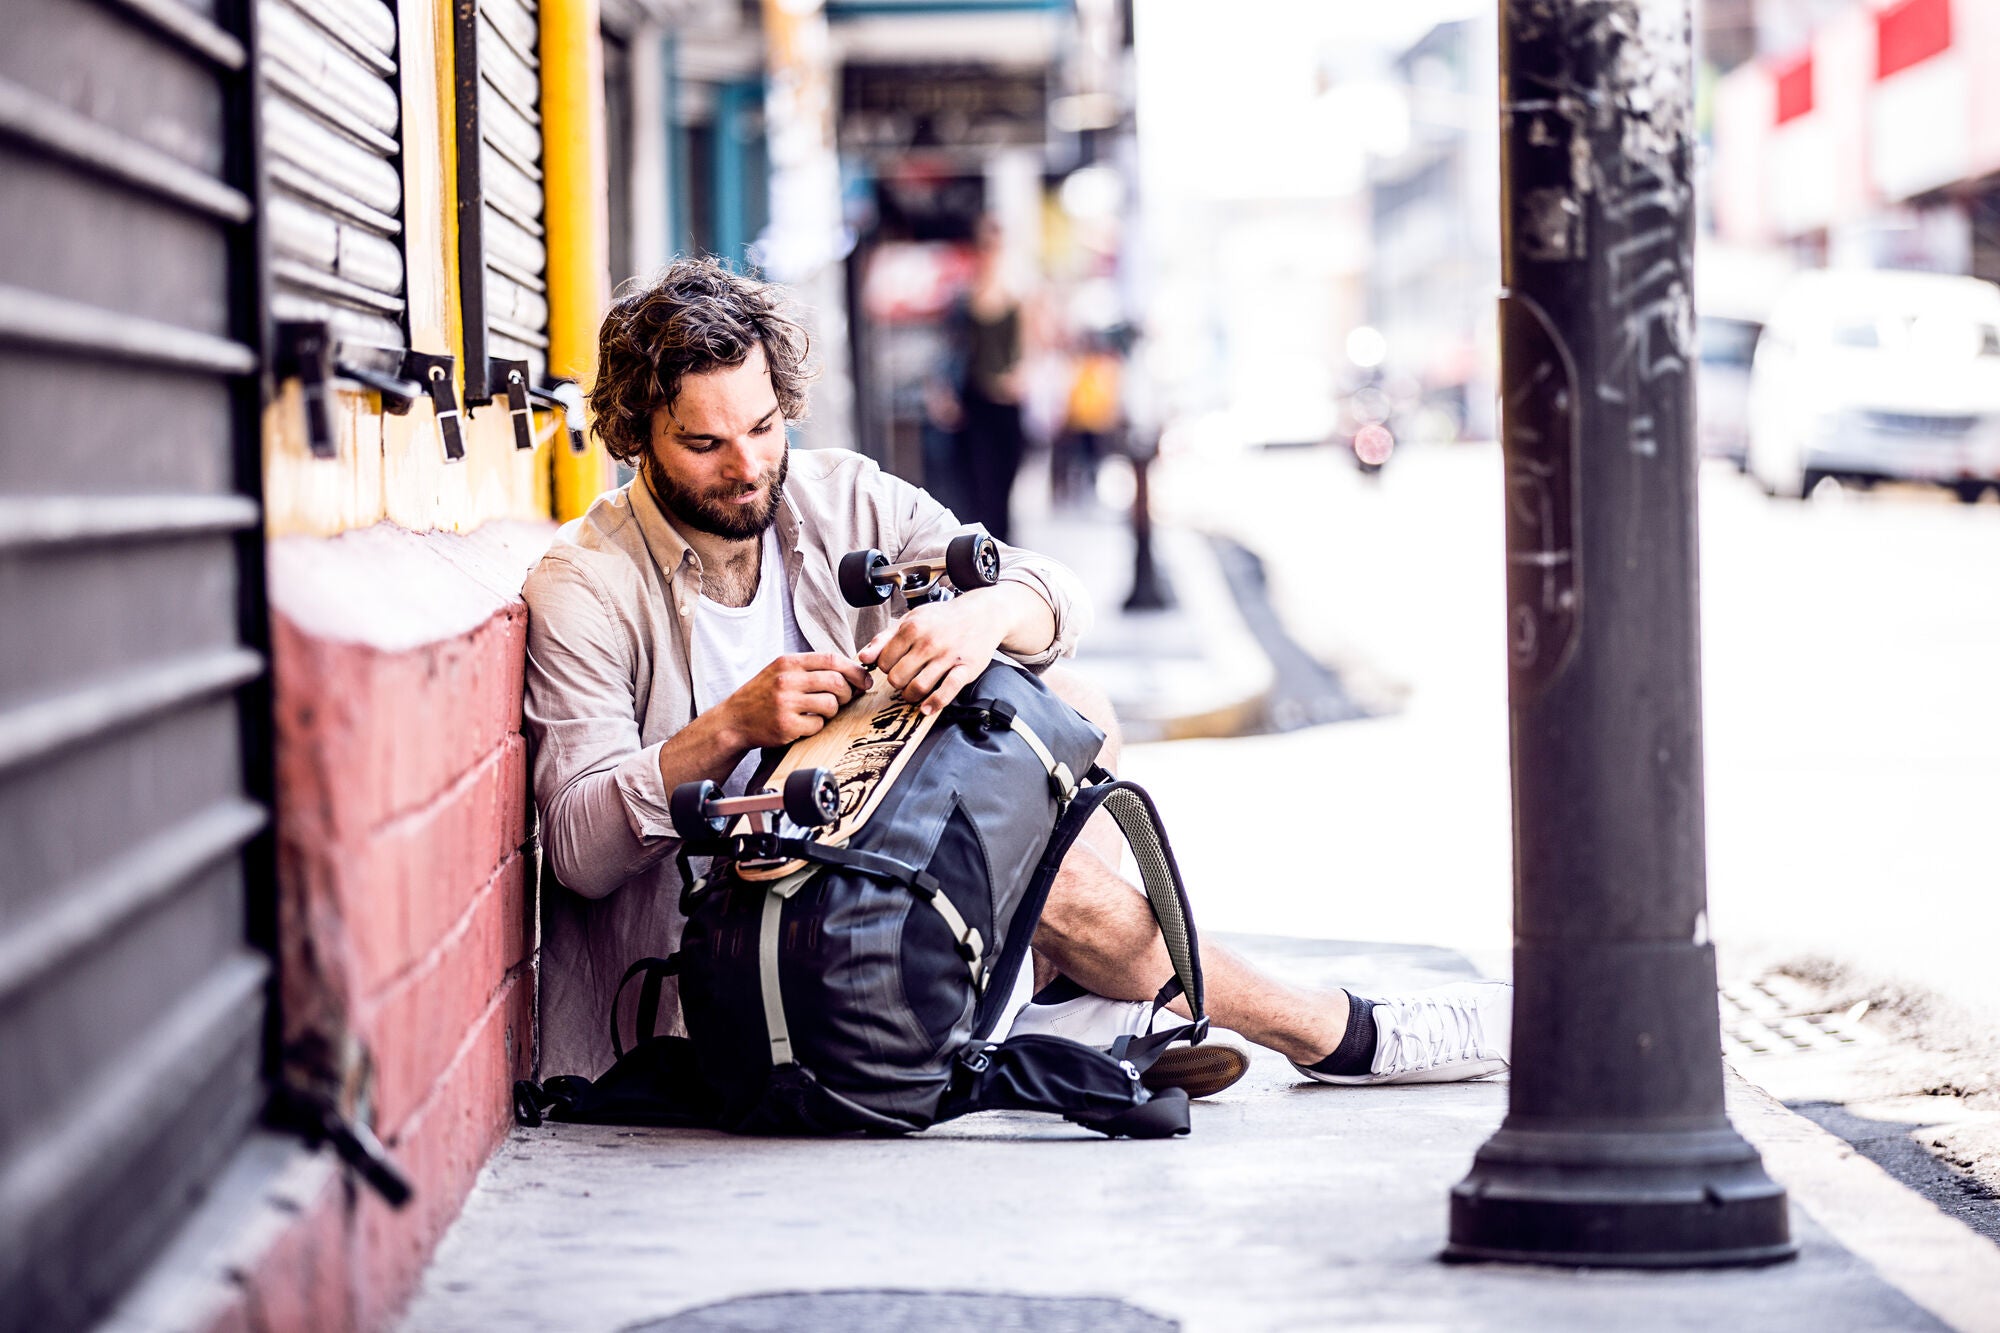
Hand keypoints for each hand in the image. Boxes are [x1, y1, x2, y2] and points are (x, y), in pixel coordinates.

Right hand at [722, 653, 871, 747]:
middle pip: (836, 681)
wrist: (734, 720)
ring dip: (832, 710)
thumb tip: (852, 674)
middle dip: (847, 692)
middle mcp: (786, 679)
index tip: (864, 680)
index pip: (831, 659)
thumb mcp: (781, 671)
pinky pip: (818, 724)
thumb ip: (811, 669)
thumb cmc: (763, 695)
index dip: (854, 670)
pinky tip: (805, 723)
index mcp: (788, 662)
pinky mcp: (786, 725)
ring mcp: (786, 702)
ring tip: (820, 712)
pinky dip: (817, 725)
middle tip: (844, 699)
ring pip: (831, 704)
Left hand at [859, 593, 1009, 716]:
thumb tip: (863, 657)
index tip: (895, 666)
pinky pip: (946, 692)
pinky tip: (927, 708)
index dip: (886, 668)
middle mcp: (928, 642)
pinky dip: (933, 704)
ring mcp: (948, 657)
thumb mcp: (911, 619)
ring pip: (917, 688)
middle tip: (904, 679)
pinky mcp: (965, 669)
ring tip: (913, 693)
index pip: (884, 662)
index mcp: (912, 628)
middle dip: (898, 683)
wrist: (981, 615)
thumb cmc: (943, 619)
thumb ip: (884, 638)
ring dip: (911, 696)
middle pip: (897, 678)